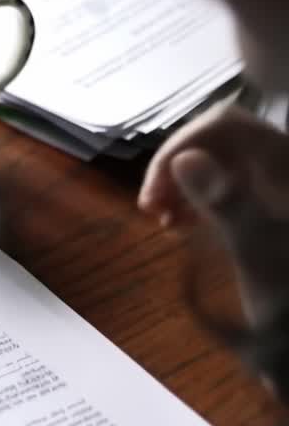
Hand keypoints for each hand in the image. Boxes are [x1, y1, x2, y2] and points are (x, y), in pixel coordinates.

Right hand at [139, 104, 288, 327]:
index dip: (181, 147)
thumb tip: (185, 158)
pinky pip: (227, 185)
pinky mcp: (269, 209)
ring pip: (220, 161)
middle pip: (220, 140)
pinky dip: (197, 199)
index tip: (152, 192)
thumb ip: (226, 202)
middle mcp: (283, 168)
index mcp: (286, 166)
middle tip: (149, 208)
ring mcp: (276, 189)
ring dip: (182, 184)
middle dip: (176, 166)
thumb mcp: (260, 253)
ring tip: (161, 219)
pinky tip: (182, 225)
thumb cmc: (288, 300)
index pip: (226, 126)